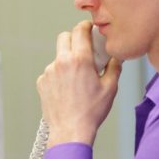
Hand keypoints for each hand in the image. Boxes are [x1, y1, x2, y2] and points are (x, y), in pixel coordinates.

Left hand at [37, 21, 122, 146]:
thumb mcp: (110, 88)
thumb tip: (116, 56)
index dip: (86, 27)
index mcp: (80, 60)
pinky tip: (67, 89)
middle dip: (74, 39)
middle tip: (83, 50)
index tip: (90, 29)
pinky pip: (51, 72)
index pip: (80, 30)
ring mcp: (49, 72)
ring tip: (77, 79)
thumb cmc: (91, 112)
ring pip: (58, 56)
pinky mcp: (42, 82)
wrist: (70, 131)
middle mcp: (61, 62)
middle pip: (64, 37)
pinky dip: (59, 75)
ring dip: (67, 61)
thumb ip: (114, 67)